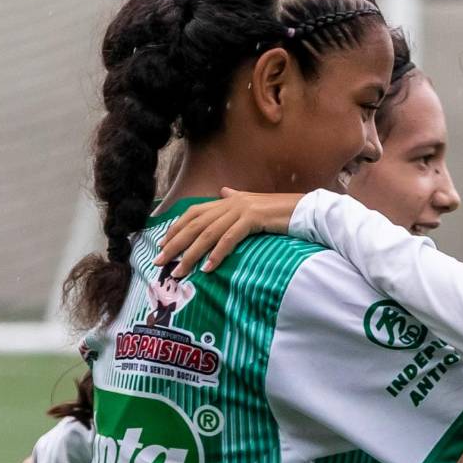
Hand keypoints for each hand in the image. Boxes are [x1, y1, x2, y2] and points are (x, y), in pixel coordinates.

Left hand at [154, 188, 302, 275]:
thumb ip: (234, 197)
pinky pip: (230, 239)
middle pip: (194, 225)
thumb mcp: (252, 202)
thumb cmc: (278, 210)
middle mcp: (229, 203)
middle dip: (174, 244)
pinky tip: (208, 269)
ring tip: (178, 272)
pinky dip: (217, 254)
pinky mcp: (253, 219)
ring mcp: (240, 210)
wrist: (302, 209)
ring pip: (208, 234)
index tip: (162, 245)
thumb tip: (223, 191)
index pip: (193, 213)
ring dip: (190, 255)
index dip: (176, 228)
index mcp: (226, 200)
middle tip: (159, 262)